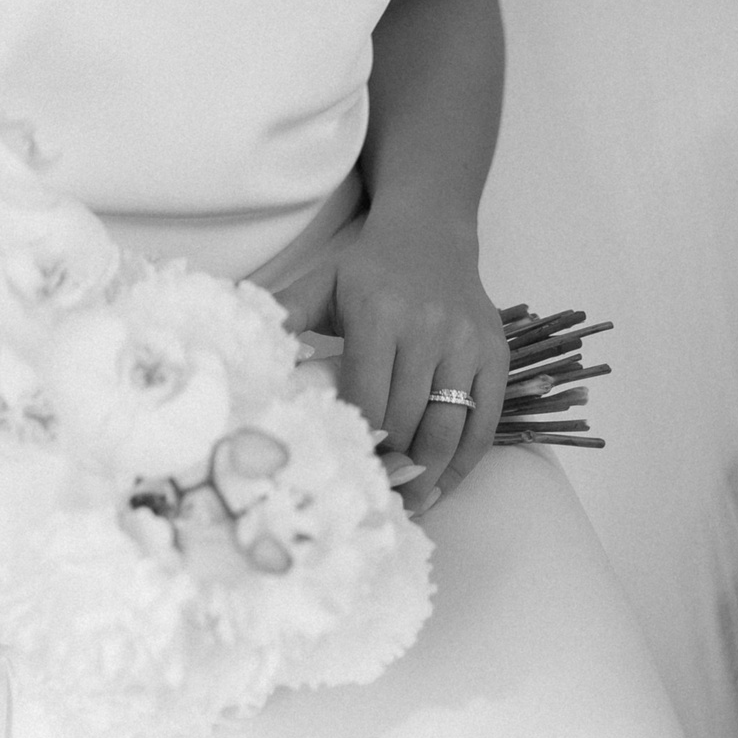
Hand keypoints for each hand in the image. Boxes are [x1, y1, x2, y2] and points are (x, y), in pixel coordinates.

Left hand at [262, 207, 507, 510]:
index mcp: (379, 314)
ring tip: (406, 504)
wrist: (430, 233)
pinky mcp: (495, 357)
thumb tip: (243, 354)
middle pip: (406, 420)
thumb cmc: (367, 269)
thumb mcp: (320, 283)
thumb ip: (284, 316)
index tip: (342, 466)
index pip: (368, 398)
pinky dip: (463, 463)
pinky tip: (440, 485)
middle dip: (388, 464)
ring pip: (447, 429)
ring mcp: (466, 345)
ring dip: (426, 476)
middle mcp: (428, 329)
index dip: (356, 440)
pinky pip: (484, 422)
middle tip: (370, 494)